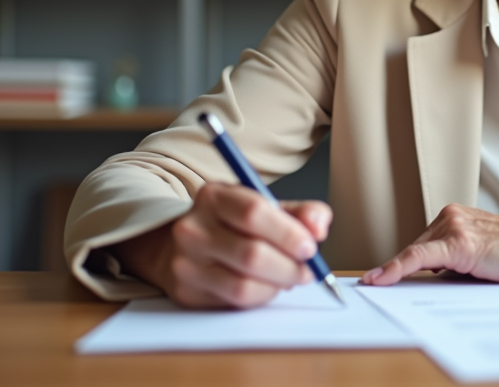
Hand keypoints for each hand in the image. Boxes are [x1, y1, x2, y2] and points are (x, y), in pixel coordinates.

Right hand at [111, 183, 331, 308]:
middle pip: (252, 254)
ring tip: (288, 278)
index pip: (253, 213)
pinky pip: (234, 302)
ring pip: (244, 285)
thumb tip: (319, 227)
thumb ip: (300, 213)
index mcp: (214, 196)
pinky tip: (267, 286)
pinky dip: (261, 297)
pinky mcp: (186, 291)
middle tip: (308, 269)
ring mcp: (185, 262)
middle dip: (290, 267)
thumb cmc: (232, 225)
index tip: (310, 246)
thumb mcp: (265, 207)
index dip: (288, 233)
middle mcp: (193, 228)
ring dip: (278, 285)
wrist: (179, 245)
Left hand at [360, 204, 498, 285]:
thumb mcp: (482, 255)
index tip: (374, 278)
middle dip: (407, 272)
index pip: (422, 243)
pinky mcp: (459, 243)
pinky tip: (378, 280)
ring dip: (403, 274)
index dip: (399, 265)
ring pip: (415, 254)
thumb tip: (430, 277)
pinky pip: (418, 257)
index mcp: (457, 216)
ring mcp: (454, 227)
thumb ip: (456, 259)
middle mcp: (451, 216)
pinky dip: (395, 268)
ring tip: (393, 289)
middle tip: (385, 290)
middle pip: (417, 249)